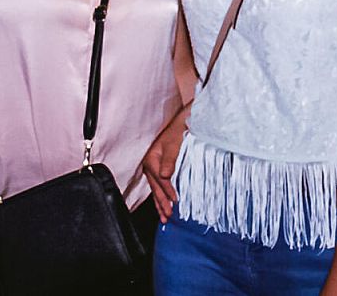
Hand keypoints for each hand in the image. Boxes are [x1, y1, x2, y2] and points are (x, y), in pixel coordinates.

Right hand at [143, 104, 189, 221]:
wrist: (185, 118)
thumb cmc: (180, 128)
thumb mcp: (175, 142)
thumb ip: (170, 159)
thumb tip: (165, 175)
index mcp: (152, 158)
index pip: (160, 180)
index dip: (168, 191)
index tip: (176, 201)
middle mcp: (151, 163)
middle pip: (156, 187)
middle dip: (161, 203)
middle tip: (167, 217)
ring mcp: (155, 166)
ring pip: (156, 188)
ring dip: (160, 203)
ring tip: (164, 217)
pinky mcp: (161, 166)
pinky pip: (159, 185)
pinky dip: (162, 195)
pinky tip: (165, 204)